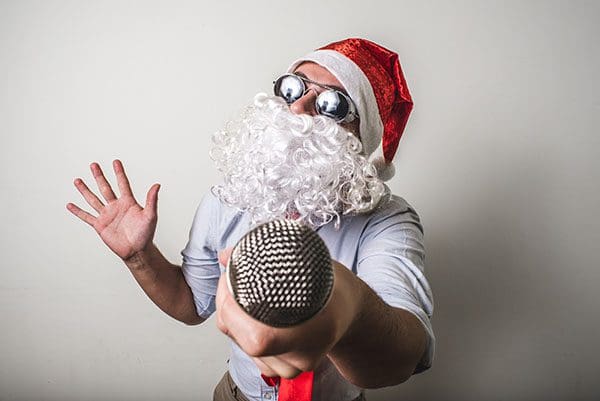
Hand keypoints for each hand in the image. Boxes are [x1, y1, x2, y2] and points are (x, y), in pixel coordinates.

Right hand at [67, 160, 159, 260]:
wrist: (137, 251)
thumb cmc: (146, 234)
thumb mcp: (150, 215)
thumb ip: (152, 200)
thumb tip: (157, 185)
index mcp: (128, 202)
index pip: (123, 184)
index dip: (119, 173)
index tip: (115, 162)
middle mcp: (116, 206)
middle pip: (105, 188)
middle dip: (99, 176)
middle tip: (94, 164)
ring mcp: (107, 215)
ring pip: (93, 199)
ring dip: (85, 190)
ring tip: (77, 180)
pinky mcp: (100, 226)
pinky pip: (87, 217)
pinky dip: (78, 211)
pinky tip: (70, 205)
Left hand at [215, 249, 359, 378]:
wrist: (349, 311)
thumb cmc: (333, 287)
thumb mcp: (310, 262)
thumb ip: (268, 257)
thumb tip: (228, 255)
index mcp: (315, 332)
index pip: (258, 337)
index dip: (234, 308)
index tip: (231, 279)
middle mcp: (302, 356)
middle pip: (243, 339)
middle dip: (228, 305)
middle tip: (230, 279)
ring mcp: (292, 367)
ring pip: (241, 345)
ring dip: (232, 317)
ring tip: (240, 293)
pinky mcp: (283, 369)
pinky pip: (247, 351)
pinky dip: (239, 330)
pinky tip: (248, 313)